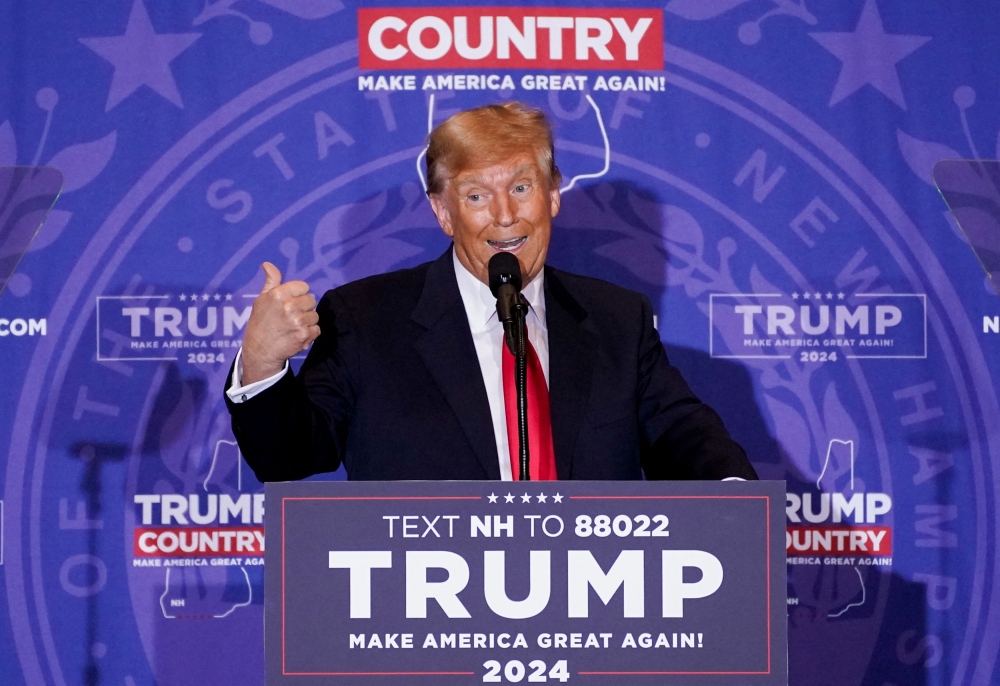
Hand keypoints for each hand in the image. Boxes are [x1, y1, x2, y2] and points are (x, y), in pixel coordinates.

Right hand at [241, 263, 319, 383]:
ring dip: (307, 321)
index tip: (290, 302)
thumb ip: (271, 281)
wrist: (260, 351)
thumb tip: (268, 264)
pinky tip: (297, 335)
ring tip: (293, 326)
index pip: (304, 287)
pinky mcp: (304, 335)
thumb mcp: (261, 299)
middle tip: (291, 316)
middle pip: (311, 300)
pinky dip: (310, 333)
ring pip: (315, 315)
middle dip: (304, 308)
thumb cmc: (260, 323)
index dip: (298, 294)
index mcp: (278, 295)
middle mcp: (289, 307)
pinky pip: (317, 329)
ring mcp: (298, 322)